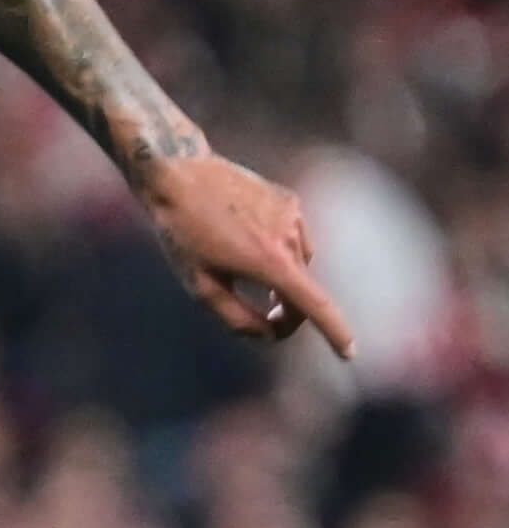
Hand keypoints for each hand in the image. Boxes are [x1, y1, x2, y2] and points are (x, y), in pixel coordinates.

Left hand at [136, 150, 352, 356]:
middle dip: (286, 311)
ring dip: (279, 277)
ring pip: (299, 265)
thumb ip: (236, 318)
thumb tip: (269, 335)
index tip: (349, 353)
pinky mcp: (290, 201)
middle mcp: (290, 237)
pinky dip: (278, 248)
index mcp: (270, 262)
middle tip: (266, 323)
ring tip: (236, 262)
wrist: (178, 174)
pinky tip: (244, 235)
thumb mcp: (200, 285)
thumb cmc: (182, 234)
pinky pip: (294, 238)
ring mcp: (294, 216)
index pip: (313, 305)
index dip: (334, 332)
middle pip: (302, 292)